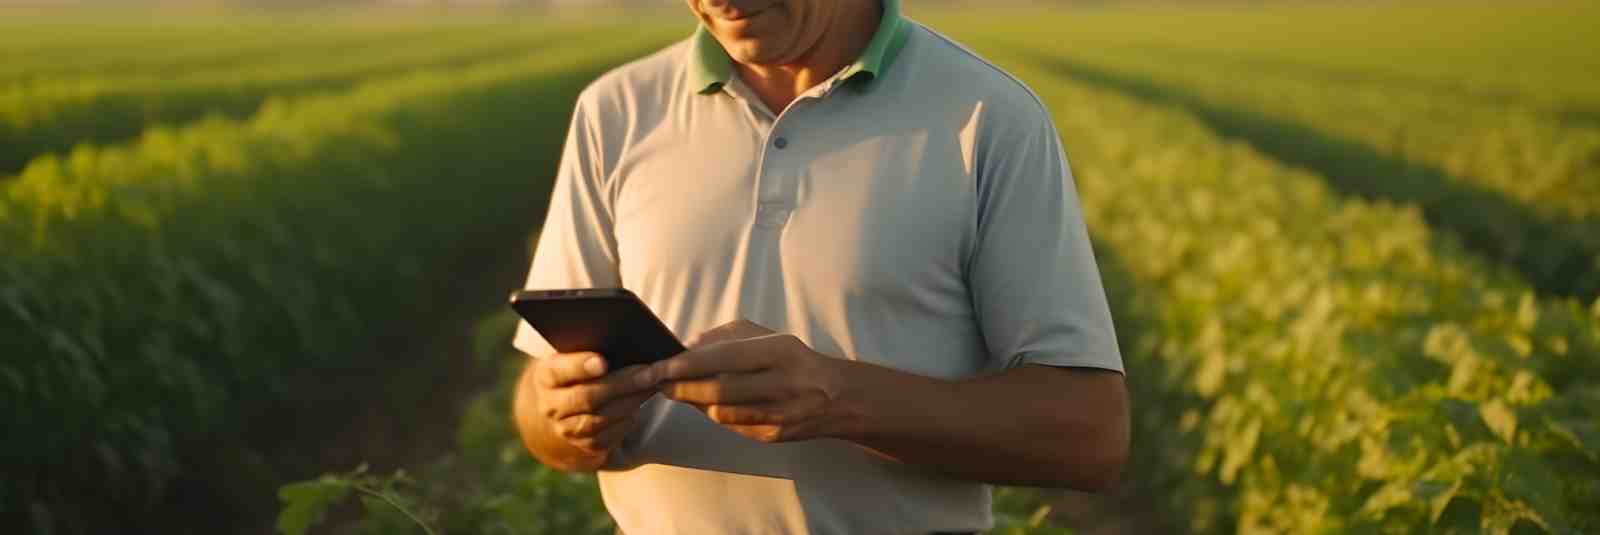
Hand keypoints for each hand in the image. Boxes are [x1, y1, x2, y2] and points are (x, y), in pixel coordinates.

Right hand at [527, 352, 657, 455]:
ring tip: (653, 385)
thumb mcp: (574, 356)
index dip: (580, 366)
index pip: (559, 371)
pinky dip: (628, 420)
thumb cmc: (578, 371)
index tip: (602, 361)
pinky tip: (642, 403)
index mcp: (546, 376)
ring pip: (600, 419)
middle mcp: (551, 406)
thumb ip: (591, 348)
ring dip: (631, 401)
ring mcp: (567, 429)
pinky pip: (610, 436)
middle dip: (622, 384)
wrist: (564, 408)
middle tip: (650, 372)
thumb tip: (625, 339)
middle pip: (587, 396)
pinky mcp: (586, 445)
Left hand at [651, 320, 857, 442]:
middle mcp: (783, 384)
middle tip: (658, 381)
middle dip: (682, 387)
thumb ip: (727, 336)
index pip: (724, 358)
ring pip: (721, 413)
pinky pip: (731, 426)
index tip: (660, 366)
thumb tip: (688, 345)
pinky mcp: (774, 436)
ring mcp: (779, 414)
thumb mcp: (769, 337)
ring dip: (693, 403)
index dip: (687, 365)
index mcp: (781, 352)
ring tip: (676, 390)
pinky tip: (704, 405)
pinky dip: (713, 415)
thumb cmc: (795, 360)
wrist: (839, 398)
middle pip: (719, 391)